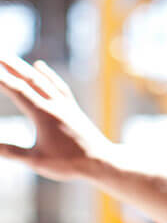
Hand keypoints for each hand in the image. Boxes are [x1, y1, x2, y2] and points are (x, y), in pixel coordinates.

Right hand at [0, 55, 113, 181]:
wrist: (101, 161)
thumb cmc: (69, 163)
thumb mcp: (36, 161)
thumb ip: (12, 152)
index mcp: (44, 115)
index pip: (18, 91)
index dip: (2, 79)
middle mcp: (55, 105)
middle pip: (30, 80)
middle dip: (11, 66)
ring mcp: (65, 105)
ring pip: (43, 81)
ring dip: (25, 68)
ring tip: (11, 59)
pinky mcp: (72, 108)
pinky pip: (58, 85)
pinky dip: (47, 75)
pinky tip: (40, 67)